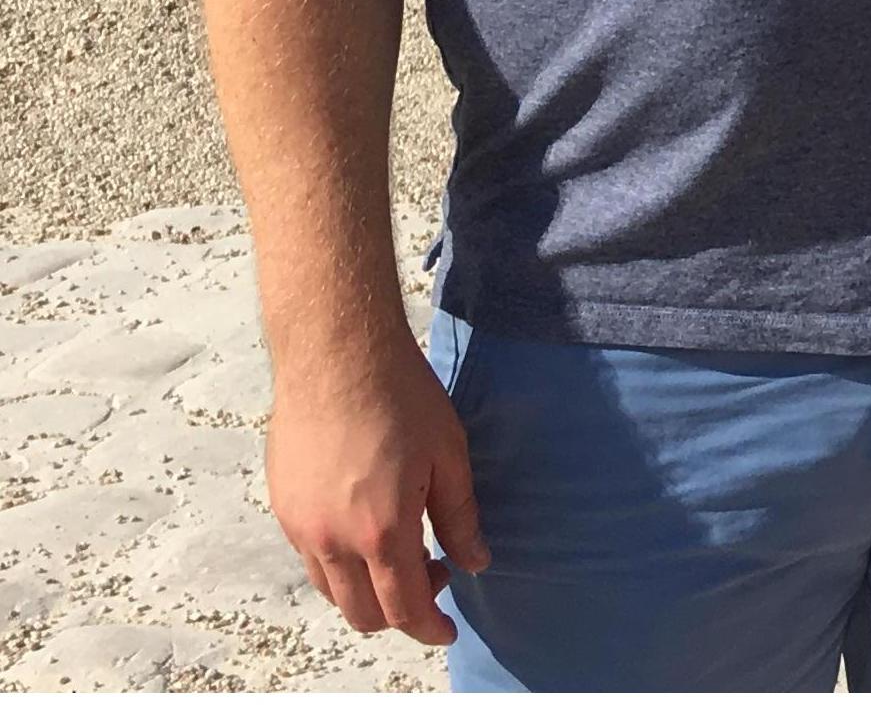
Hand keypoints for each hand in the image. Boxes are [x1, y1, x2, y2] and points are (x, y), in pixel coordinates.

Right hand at [266, 331, 486, 645]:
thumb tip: (474, 561)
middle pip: (362, 612)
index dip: (428, 627)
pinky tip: (368, 527)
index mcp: (380, 530)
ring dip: (368, 589)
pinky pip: (312, 559)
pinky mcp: (283, 507)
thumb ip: (460, 516)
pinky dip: (341, 564)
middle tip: (434, 574)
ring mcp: (300, 526)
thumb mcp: (448, 453)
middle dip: (400, 611)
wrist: (337, 353)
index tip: (447, 631)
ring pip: (332, 591)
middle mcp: (332, 540)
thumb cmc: (401, 395)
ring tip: (404, 549)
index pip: (403, 607)